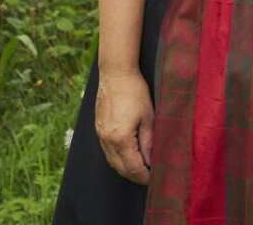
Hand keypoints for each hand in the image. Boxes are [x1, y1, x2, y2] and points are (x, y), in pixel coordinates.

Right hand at [95, 69, 154, 183]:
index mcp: (120, 138)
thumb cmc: (135, 91)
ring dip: (125, 167)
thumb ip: (149, 142)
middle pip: (120, 168)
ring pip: (112, 161)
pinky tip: (128, 154)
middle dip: (135, 175)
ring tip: (140, 167)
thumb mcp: (148, 117)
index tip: (153, 179)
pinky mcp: (98, 128)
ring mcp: (100, 134)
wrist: (116, 73)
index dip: (144, 176)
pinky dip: (118, 157)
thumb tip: (151, 160)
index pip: (133, 167)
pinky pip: (107, 150)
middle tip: (148, 176)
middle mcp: (107, 140)